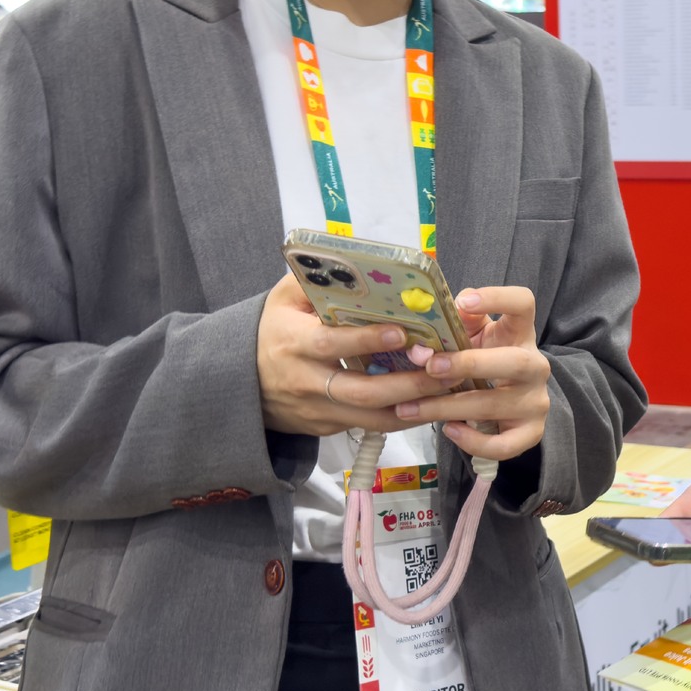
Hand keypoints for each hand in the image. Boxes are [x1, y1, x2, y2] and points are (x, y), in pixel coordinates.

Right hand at [256, 276, 551, 459]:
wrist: (240, 383)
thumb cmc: (274, 330)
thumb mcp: (284, 299)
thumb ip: (318, 282)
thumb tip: (362, 263)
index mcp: (293, 341)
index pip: (332, 344)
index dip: (367, 340)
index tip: (403, 331)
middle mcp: (305, 381)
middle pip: (360, 391)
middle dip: (406, 383)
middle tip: (444, 368)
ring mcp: (317, 410)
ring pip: (370, 418)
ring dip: (413, 407)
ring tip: (449, 389)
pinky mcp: (327, 428)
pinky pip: (368, 426)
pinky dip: (402, 418)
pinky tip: (432, 403)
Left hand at [394, 286, 553, 461]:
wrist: (511, 402)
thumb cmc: (483, 361)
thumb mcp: (473, 337)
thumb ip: (456, 323)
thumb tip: (427, 314)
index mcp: (520, 333)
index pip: (524, 304)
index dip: (499, 298)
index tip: (465, 301)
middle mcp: (536, 365)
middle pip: (515, 361)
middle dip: (469, 364)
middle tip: (430, 365)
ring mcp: (536, 402)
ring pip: (496, 406)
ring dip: (448, 406)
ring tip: (409, 408)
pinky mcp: (531, 433)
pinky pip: (504, 445)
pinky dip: (474, 442)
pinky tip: (450, 430)